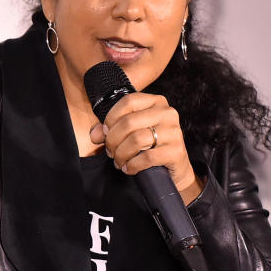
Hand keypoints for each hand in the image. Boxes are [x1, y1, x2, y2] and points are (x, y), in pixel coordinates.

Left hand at [89, 92, 203, 204]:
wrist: (175, 168)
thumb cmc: (151, 146)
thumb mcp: (131, 133)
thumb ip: (110, 130)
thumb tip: (94, 135)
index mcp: (157, 102)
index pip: (128, 101)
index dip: (111, 118)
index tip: (105, 132)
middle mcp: (167, 113)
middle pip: (129, 122)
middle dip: (113, 140)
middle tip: (110, 151)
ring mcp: (174, 132)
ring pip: (137, 140)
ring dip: (121, 154)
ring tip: (118, 161)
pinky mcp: (176, 151)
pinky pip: (147, 157)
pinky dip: (132, 165)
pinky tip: (128, 168)